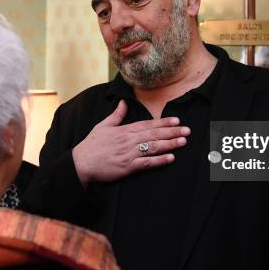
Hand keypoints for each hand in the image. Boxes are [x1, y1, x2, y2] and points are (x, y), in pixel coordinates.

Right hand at [72, 100, 189, 186]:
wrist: (81, 163)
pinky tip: (171, 158)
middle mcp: (129, 141)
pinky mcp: (128, 167)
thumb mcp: (103, 125)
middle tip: (187, 130)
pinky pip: (147, 163)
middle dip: (172, 132)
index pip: (148, 124)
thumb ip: (116, 115)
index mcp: (124, 130)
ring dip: (169, 144)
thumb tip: (123, 102)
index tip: (176, 120)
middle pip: (154, 134)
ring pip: (154, 147)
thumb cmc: (92, 145)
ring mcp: (129, 154)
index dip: (163, 122)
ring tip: (183, 141)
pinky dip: (159, 160)